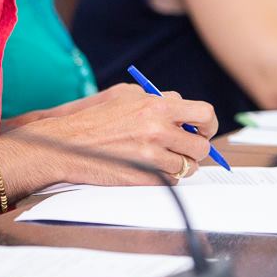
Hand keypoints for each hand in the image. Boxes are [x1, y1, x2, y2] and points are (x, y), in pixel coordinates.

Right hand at [24, 84, 216, 185]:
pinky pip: (170, 181)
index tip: (204, 130)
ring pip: (187, 167)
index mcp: (157, 106)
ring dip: (181, 165)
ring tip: (166, 159)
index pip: (205, 115)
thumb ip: (159, 99)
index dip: (208, 125)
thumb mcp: (128, 95)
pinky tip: (151, 168)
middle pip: (201, 146)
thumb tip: (184, 110)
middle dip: (197, 149)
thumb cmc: (95, 118)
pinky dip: (165, 177)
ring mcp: (151, 156)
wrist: (68, 144)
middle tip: (187, 149)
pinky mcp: (143, 177)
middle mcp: (158, 130)